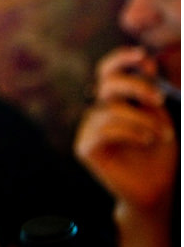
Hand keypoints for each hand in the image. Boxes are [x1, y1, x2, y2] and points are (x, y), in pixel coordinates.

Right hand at [74, 47, 177, 211]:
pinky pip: (104, 130)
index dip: (121, 59)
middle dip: (135, 85)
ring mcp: (88, 129)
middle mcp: (97, 111)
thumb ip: (149, 95)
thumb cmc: (159, 154)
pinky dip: (130, 132)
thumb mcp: (159, 118)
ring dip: (141, 119)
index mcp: (113, 100)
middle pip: (107, 83)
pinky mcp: (85, 147)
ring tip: (162, 134)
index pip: (108, 71)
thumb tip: (147, 64)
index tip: (144, 57)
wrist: (155, 190)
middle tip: (158, 99)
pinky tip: (146, 140)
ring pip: (110, 108)